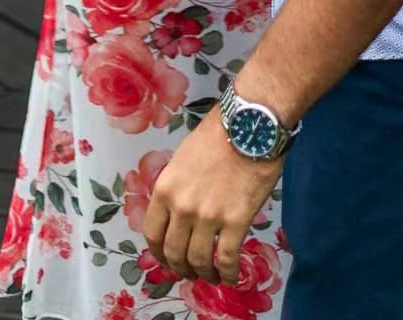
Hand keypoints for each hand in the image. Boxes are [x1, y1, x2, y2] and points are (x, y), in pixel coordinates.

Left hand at [144, 108, 283, 284]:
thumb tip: (178, 209)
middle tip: (190, 271)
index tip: (167, 258)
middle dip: (181, 267)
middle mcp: (181, 207)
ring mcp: (208, 217)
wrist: (250, 125)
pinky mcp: (235, 223)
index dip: (159, 252)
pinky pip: (226, 259)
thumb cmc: (218, 133)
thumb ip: (177, 186)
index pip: (152, 232)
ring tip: (211, 275)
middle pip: (174, 252)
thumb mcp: (183, 157)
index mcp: (165, 188)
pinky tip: (231, 276)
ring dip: (204, 273)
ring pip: (198, 261)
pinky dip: (227, 274)